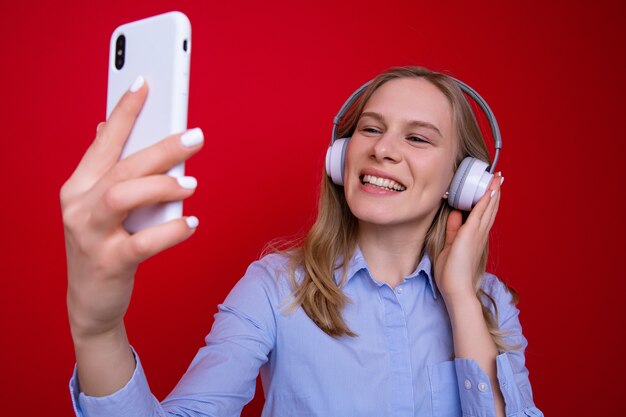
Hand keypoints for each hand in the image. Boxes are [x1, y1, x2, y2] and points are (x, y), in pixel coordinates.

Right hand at [61, 78, 203, 340]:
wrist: (90, 302)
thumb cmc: (103, 246)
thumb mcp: (100, 208)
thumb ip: (108, 172)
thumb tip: (105, 129)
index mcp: (79, 186)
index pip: (103, 141)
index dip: (125, 111)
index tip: (145, 83)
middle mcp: (79, 205)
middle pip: (122, 166)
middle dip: (160, 147)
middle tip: (196, 135)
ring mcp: (89, 235)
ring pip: (123, 197)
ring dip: (162, 186)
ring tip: (191, 183)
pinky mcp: (108, 263)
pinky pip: (142, 244)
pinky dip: (170, 232)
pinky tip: (191, 223)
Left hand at [434, 173, 502, 299]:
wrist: (456, 289)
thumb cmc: (452, 273)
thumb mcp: (449, 245)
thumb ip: (453, 229)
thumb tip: (454, 213)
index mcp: (474, 237)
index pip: (483, 215)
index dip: (488, 201)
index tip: (491, 188)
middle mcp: (479, 234)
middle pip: (489, 209)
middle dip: (493, 192)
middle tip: (498, 178)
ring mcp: (476, 234)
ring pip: (487, 208)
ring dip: (492, 192)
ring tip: (497, 178)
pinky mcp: (470, 234)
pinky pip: (480, 213)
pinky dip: (485, 200)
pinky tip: (490, 189)